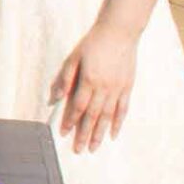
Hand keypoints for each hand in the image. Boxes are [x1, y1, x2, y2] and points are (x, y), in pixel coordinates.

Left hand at [51, 21, 138, 153]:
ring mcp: (118, 89)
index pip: (77, 106)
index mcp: (89, 80)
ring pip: (108, 116)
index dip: (70, 121)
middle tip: (79, 150)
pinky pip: (123, 109)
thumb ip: (65, 78)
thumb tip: (56, 97)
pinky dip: (118, 123)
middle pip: (92, 116)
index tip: (64, 134)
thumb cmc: (93, 43)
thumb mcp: (73, 57)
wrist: (119, 33)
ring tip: (94, 148)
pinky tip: (113, 134)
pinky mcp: (127, 88)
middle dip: (84, 134)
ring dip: (100, 134)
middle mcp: (104, 88)